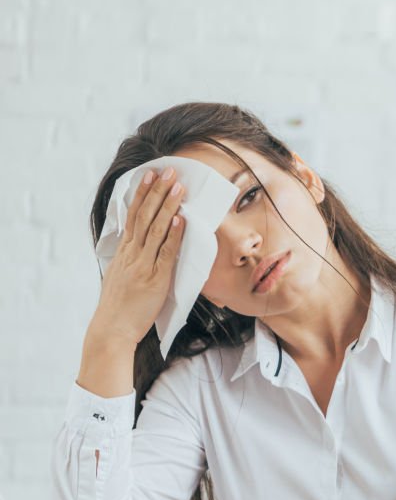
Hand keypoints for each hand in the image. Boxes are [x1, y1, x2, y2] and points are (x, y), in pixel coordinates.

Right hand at [92, 166, 187, 346]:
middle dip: (157, 191)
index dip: (143, 194)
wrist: (112, 329)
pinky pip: (166, 253)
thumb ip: (131, 259)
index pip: (133, 215)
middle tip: (168, 170)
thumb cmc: (120, 307)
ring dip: (168, 206)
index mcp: (124, 252)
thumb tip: (141, 246)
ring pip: (155, 229)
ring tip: (178, 187)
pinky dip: (173, 235)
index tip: (150, 175)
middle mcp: (132, 254)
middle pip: (144, 216)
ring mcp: (143, 265)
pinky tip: (180, 220)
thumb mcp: (121, 275)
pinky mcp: (155, 279)